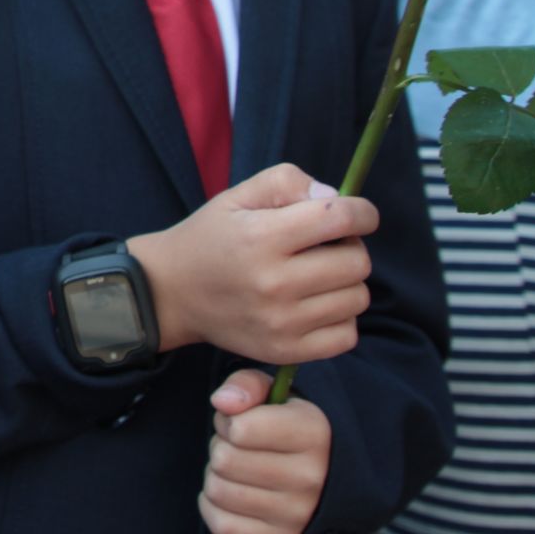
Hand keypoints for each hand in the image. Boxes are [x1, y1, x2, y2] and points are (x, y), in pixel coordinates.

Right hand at [130, 163, 374, 363]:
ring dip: (346, 283)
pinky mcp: (285, 352)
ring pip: (358, 299)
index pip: (339, 219)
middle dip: (350, 247)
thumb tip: (335, 198)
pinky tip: (315, 305)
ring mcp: (281, 323)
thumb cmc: (211, 238)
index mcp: (261, 237)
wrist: (172, 293)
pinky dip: (340, 318)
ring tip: (316, 275)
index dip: (362, 212)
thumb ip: (286, 182)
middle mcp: (273, 283)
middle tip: (325, 246)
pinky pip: (347, 336)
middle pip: (357, 262)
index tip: (359, 214)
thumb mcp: (237, 196)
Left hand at [199, 368, 331, 533]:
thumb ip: (246, 385)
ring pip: (219, 491)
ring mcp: (297, 514)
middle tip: (237, 449)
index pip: (240, 429)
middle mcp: (311, 477)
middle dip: (220, 448)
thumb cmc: (283, 429)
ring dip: (217, 478)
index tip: (239, 423)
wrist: (318, 479)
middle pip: (224, 460)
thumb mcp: (273, 395)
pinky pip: (220, 523)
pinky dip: (216, 507)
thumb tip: (222, 402)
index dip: (228, 421)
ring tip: (238, 472)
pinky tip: (236, 497)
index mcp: (313, 433)